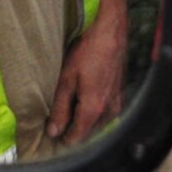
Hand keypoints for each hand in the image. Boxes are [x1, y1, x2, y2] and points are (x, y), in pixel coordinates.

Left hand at [47, 8, 127, 145]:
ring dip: (84, 122)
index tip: (50, 132)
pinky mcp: (121, 95)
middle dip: (73, 131)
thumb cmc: (87, 52)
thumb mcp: (66, 79)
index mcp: (93, 110)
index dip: (62, 139)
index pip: (76, 138)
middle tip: (56, 120)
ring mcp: (117, 103)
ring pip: (98, 124)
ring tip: (69, 109)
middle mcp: (109, 111)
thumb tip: (53, 132)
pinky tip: (85, 100)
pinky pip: (106, 113)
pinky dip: (95, 113)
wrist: (111, 32)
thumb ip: (59, 108)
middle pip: (88, 134)